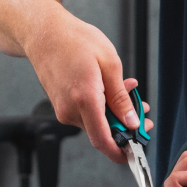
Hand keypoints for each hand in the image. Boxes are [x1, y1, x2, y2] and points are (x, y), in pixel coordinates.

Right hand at [23, 4, 151, 162]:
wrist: (44, 33)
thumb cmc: (75, 41)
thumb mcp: (109, 62)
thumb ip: (120, 97)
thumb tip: (130, 121)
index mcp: (84, 99)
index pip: (103, 140)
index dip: (121, 153)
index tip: (135, 153)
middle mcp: (70, 110)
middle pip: (102, 131)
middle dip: (124, 125)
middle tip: (143, 112)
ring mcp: (63, 109)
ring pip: (95, 121)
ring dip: (114, 112)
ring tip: (128, 89)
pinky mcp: (60, 105)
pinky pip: (85, 112)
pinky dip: (101, 105)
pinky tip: (109, 88)